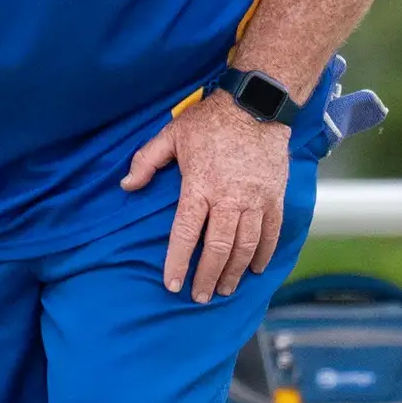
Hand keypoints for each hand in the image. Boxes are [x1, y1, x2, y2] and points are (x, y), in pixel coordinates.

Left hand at [121, 91, 290, 302]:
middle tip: (200, 296)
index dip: (177, 261)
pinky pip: (271, 234)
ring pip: (245, 247)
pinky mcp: (275, 198)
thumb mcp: (171, 134)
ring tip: (224, 288)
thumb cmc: (211, 121)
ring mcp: (255, 200)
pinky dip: (263, 254)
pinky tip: (255, 269)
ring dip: (234, 272)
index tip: (172, 284)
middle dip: (207, 277)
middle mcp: (229, 199)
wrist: (256, 105)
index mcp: (200, 187)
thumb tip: (126, 186)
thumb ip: (146, 161)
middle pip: (217, 249)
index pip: (185, 233)